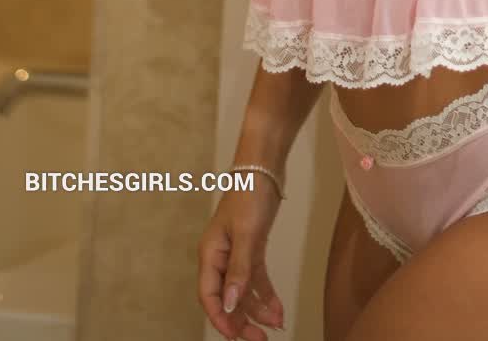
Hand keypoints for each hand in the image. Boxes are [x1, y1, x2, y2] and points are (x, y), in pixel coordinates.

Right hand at [197, 182, 284, 336]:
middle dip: (242, 321)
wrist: (264, 165)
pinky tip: (277, 308)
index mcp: (211, 253)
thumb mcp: (247, 232)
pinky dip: (266, 293)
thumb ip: (239, 269)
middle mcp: (221, 257)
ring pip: (244, 291)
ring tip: (275, 325)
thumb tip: (231, 305)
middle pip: (228, 298)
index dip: (222, 319)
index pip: (210, 296)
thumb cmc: (250, 192)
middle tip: (259, 339)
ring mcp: (236, 253)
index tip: (237, 337)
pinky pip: (256, 278)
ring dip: (257, 309)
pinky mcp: (252, 247)